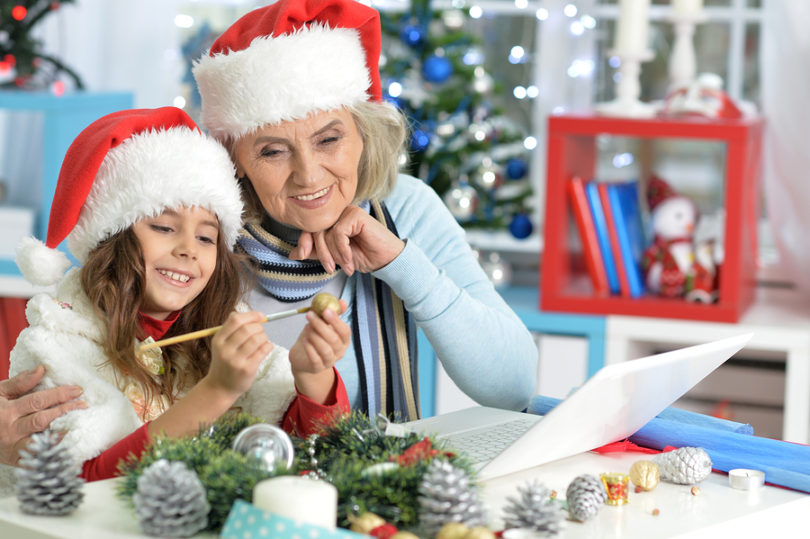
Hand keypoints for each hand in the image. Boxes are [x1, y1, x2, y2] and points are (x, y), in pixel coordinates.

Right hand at [0, 366, 85, 465]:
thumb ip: (20, 382)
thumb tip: (41, 369)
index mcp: (7, 411)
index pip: (37, 401)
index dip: (59, 395)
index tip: (78, 390)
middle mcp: (10, 430)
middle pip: (42, 420)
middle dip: (65, 411)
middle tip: (84, 405)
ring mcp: (12, 447)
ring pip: (41, 441)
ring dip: (61, 434)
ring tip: (79, 426)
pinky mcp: (15, 461)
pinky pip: (36, 459)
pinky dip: (50, 454)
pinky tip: (66, 448)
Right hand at [206, 311, 273, 398]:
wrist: (220, 387)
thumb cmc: (225, 362)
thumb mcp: (221, 344)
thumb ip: (232, 328)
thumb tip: (250, 314)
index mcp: (218, 340)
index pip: (235, 320)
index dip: (251, 315)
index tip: (260, 316)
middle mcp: (225, 350)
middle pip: (247, 329)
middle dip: (259, 327)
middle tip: (261, 332)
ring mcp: (235, 361)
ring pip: (257, 339)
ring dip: (264, 337)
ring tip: (263, 341)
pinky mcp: (246, 370)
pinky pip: (263, 351)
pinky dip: (268, 346)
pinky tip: (267, 347)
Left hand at [289, 300, 349, 402]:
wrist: (302, 357)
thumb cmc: (314, 338)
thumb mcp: (323, 324)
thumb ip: (332, 314)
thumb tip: (342, 302)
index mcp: (343, 340)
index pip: (345, 331)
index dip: (336, 321)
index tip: (325, 310)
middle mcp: (339, 352)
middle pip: (334, 340)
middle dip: (321, 326)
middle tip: (310, 315)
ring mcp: (329, 361)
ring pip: (325, 349)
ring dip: (315, 336)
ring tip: (306, 327)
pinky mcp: (317, 367)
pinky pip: (315, 358)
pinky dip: (309, 348)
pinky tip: (304, 339)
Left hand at [290, 205, 404, 274]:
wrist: (385, 260)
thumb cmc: (364, 256)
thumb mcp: (334, 256)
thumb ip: (315, 252)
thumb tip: (292, 254)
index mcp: (332, 219)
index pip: (310, 227)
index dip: (303, 242)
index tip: (301, 256)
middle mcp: (339, 212)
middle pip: (316, 230)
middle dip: (321, 253)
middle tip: (331, 268)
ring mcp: (347, 211)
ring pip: (327, 233)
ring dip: (334, 254)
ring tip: (345, 266)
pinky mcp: (356, 215)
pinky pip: (338, 233)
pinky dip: (342, 250)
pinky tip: (350, 260)